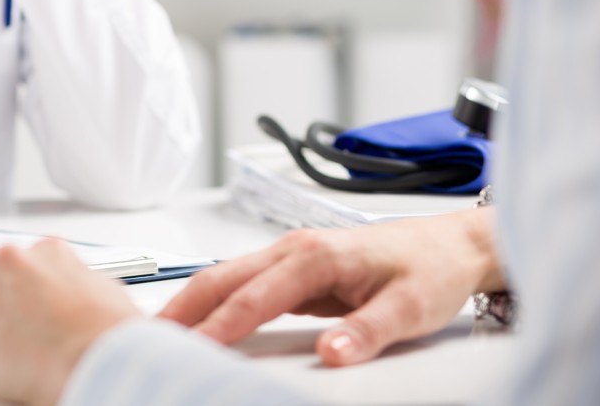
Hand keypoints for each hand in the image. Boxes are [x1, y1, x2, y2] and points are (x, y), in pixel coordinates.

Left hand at [0, 240, 140, 404]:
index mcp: (48, 252)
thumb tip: (86, 297)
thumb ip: (84, 285)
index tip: (25, 318)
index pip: (19, 270)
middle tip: (12, 345)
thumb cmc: (113, 338)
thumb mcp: (110, 293)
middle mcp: (9, 264)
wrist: (102, 361)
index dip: (20, 299)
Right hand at [159, 208, 503, 366]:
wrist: (452, 244)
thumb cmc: (430, 269)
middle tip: (147, 336)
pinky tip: (200, 321)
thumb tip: (330, 355)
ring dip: (192, 302)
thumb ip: (366, 332)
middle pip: (221, 277)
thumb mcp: (409, 308)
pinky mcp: (293, 268)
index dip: (219, 326)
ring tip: (162, 332)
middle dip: (183, 307)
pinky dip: (214, 301)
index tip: (190, 349)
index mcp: (314, 254)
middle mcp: (293, 248)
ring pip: (225, 276)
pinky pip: (242, 284)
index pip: (253, 296)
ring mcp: (289, 255)